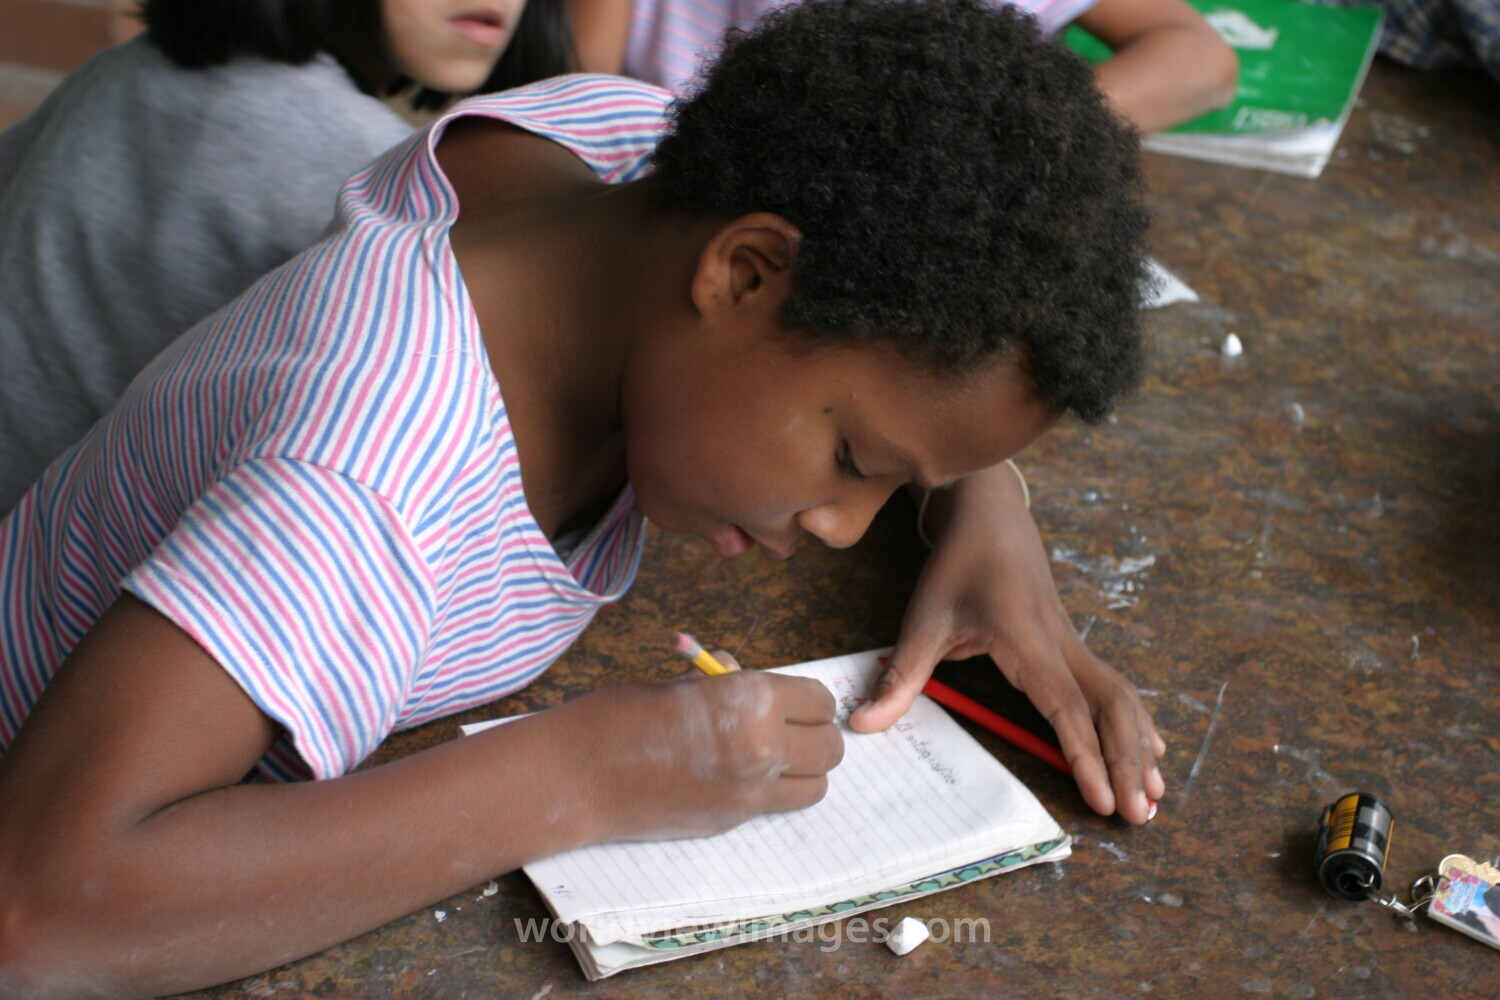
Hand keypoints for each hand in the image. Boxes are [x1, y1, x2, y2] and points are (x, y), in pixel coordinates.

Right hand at [560, 669, 843, 841]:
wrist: (581, 774)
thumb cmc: (622, 714)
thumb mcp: (684, 683)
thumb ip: (728, 684)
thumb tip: (744, 677)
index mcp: (754, 699)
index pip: (819, 701)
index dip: (808, 699)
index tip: (793, 700)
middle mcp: (765, 747)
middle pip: (830, 747)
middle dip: (816, 735)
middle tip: (790, 728)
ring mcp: (751, 792)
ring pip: (817, 785)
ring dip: (805, 770)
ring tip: (774, 758)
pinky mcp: (734, 821)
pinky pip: (779, 806)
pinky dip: (775, 793)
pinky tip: (741, 778)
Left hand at [849, 464, 1165, 823]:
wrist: (989, 515)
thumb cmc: (957, 566)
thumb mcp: (924, 619)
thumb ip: (901, 676)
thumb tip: (862, 726)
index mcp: (1029, 640)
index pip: (1066, 708)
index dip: (1085, 756)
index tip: (1104, 800)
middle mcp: (1062, 644)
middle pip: (1111, 708)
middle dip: (1129, 762)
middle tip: (1142, 816)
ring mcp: (1073, 642)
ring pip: (1120, 697)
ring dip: (1139, 746)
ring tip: (1155, 797)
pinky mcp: (1073, 643)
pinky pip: (1113, 686)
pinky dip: (1134, 721)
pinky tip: (1152, 749)